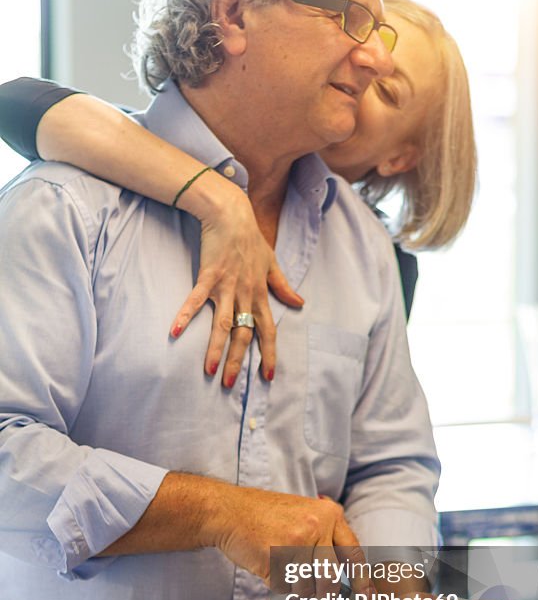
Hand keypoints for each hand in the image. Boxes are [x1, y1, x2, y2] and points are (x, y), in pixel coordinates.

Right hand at [170, 180, 302, 384]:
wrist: (231, 213)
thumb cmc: (250, 238)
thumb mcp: (272, 263)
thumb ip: (283, 286)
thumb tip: (300, 303)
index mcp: (260, 294)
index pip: (268, 330)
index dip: (269, 354)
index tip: (268, 376)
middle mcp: (245, 295)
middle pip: (243, 335)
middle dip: (237, 361)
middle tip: (229, 385)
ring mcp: (227, 287)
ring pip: (223, 324)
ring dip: (215, 349)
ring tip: (208, 371)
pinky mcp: (208, 276)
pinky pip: (196, 300)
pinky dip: (185, 315)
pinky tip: (175, 332)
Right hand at [213, 490, 368, 596]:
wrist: (229, 511)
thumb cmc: (267, 517)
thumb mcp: (306, 516)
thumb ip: (327, 542)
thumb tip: (351, 584)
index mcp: (329, 515)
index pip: (355, 555)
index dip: (363, 581)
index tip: (368, 599)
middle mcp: (317, 527)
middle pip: (331, 580)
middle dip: (322, 598)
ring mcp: (296, 543)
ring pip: (308, 589)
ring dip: (294, 590)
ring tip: (281, 569)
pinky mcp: (275, 560)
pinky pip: (285, 589)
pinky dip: (277, 585)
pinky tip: (267, 565)